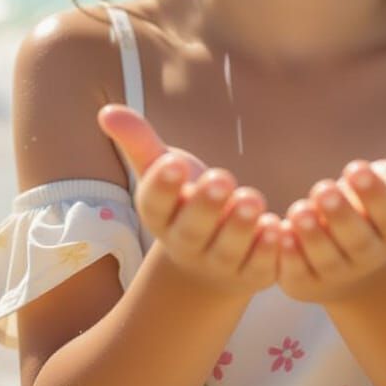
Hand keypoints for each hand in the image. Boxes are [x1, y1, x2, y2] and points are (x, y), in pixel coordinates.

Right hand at [97, 104, 281, 298]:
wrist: (209, 263)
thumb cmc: (185, 201)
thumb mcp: (164, 170)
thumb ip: (139, 141)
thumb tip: (107, 111)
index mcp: (161, 216)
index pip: (154, 204)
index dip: (163, 185)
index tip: (173, 162)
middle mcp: (186, 244)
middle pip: (192, 229)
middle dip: (206, 205)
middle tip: (222, 178)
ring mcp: (219, 263)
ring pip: (228, 249)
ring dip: (240, 226)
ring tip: (252, 199)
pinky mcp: (253, 274)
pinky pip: (260, 267)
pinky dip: (269, 251)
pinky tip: (278, 229)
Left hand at [276, 123, 385, 304]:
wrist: (354, 267)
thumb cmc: (376, 211)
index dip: (373, 193)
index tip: (357, 168)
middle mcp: (368, 255)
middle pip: (356, 239)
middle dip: (340, 214)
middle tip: (324, 188)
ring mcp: (337, 273)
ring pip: (325, 257)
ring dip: (312, 235)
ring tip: (300, 210)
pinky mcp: (305, 283)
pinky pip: (295, 273)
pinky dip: (286, 256)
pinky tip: (278, 232)